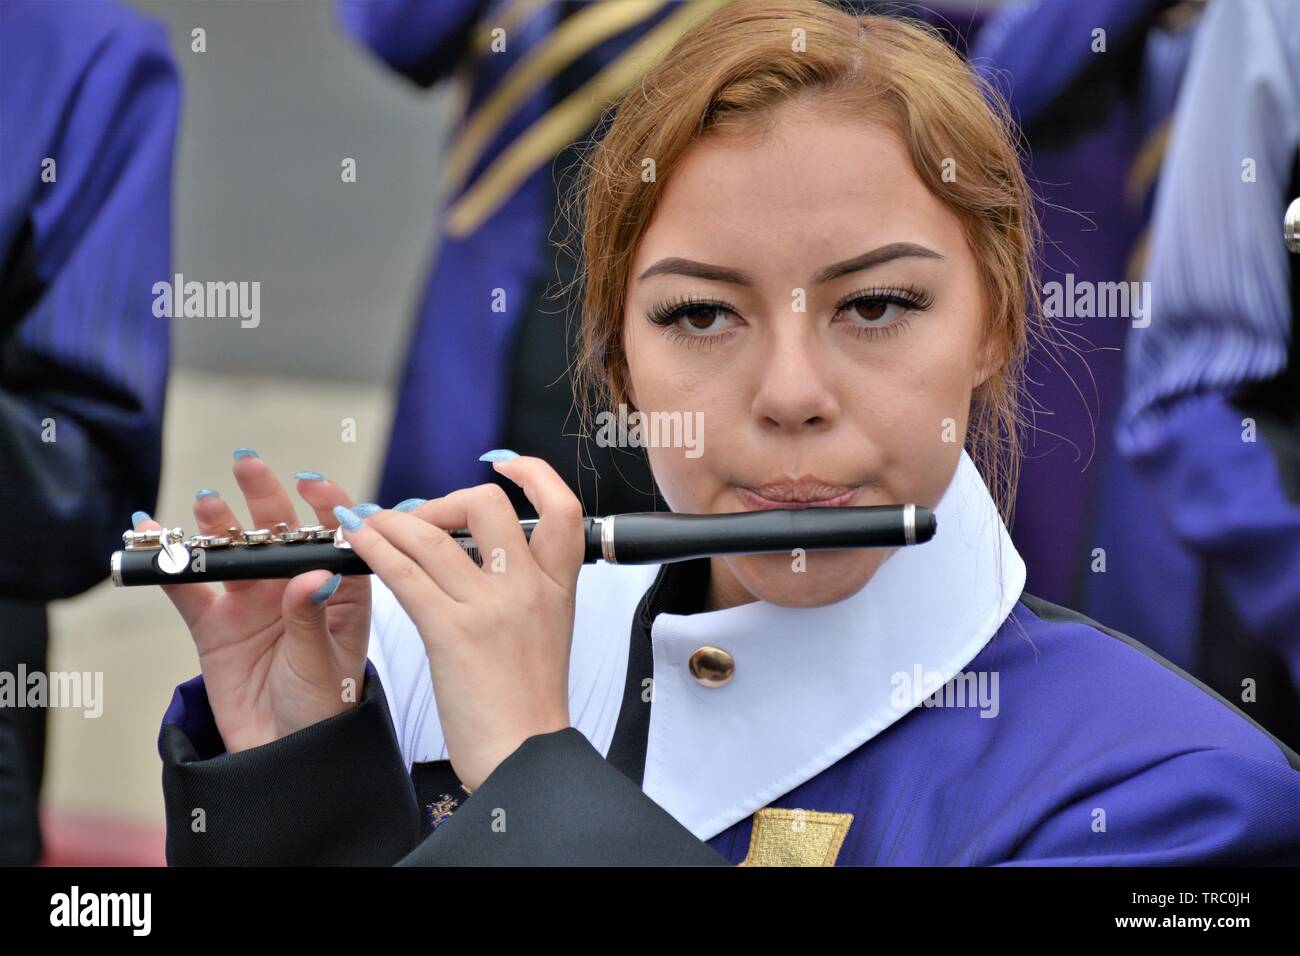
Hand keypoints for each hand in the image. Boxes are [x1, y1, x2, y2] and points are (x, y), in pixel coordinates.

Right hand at [138, 455, 370, 751]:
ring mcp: (253, 602)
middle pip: (280, 532)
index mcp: (339, 590)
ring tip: (209, 505)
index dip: (326, 505)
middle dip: (265, 496)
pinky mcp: (214, 624)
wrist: (284, 757)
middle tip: (248, 464)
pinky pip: (188, 586)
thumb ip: (311, 617)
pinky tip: (150, 533)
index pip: (336, 536)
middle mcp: (296, 586)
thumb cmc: (323, 707)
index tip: (312, 482)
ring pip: (234, 552)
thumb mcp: (322, 663)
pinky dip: (169, 562)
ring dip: (219, 525)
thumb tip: (310, 573)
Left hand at [335, 455, 582, 790]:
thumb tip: (486, 554)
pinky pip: (405, 572)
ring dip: (389, 521)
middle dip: (442, 501)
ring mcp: (491, 607)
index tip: (502, 466)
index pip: (561, 508)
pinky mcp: (452, 631)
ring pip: (431, 535)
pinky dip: (374, 547)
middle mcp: (528, 588)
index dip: (533, 474)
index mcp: (557, 587)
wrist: (524, 756)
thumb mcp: (547, 632)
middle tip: (418, 521)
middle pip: (487, 504)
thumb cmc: (528, 703)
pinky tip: (356, 541)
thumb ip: (526, 589)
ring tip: (365, 523)